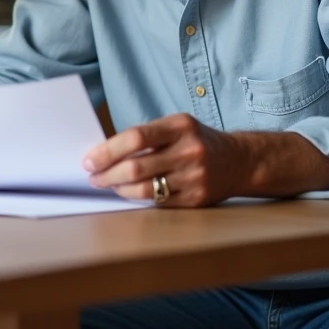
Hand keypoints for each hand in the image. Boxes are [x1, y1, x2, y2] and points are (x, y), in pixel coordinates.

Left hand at [83, 113, 246, 207]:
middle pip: (137, 167)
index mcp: (180, 126)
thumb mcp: (177, 126)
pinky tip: (128, 193)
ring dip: (119, 189)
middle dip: (108, 174)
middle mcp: (189, 151)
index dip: (108, 150)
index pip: (136, 138)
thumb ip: (146, 136)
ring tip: (108, 184)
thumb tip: (105, 151)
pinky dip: (137, 198)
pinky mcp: (196, 199)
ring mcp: (194, 177)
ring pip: (145, 189)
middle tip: (93, 176)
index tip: (90, 159)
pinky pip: (158, 202)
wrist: (239, 161)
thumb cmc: (197, 140)